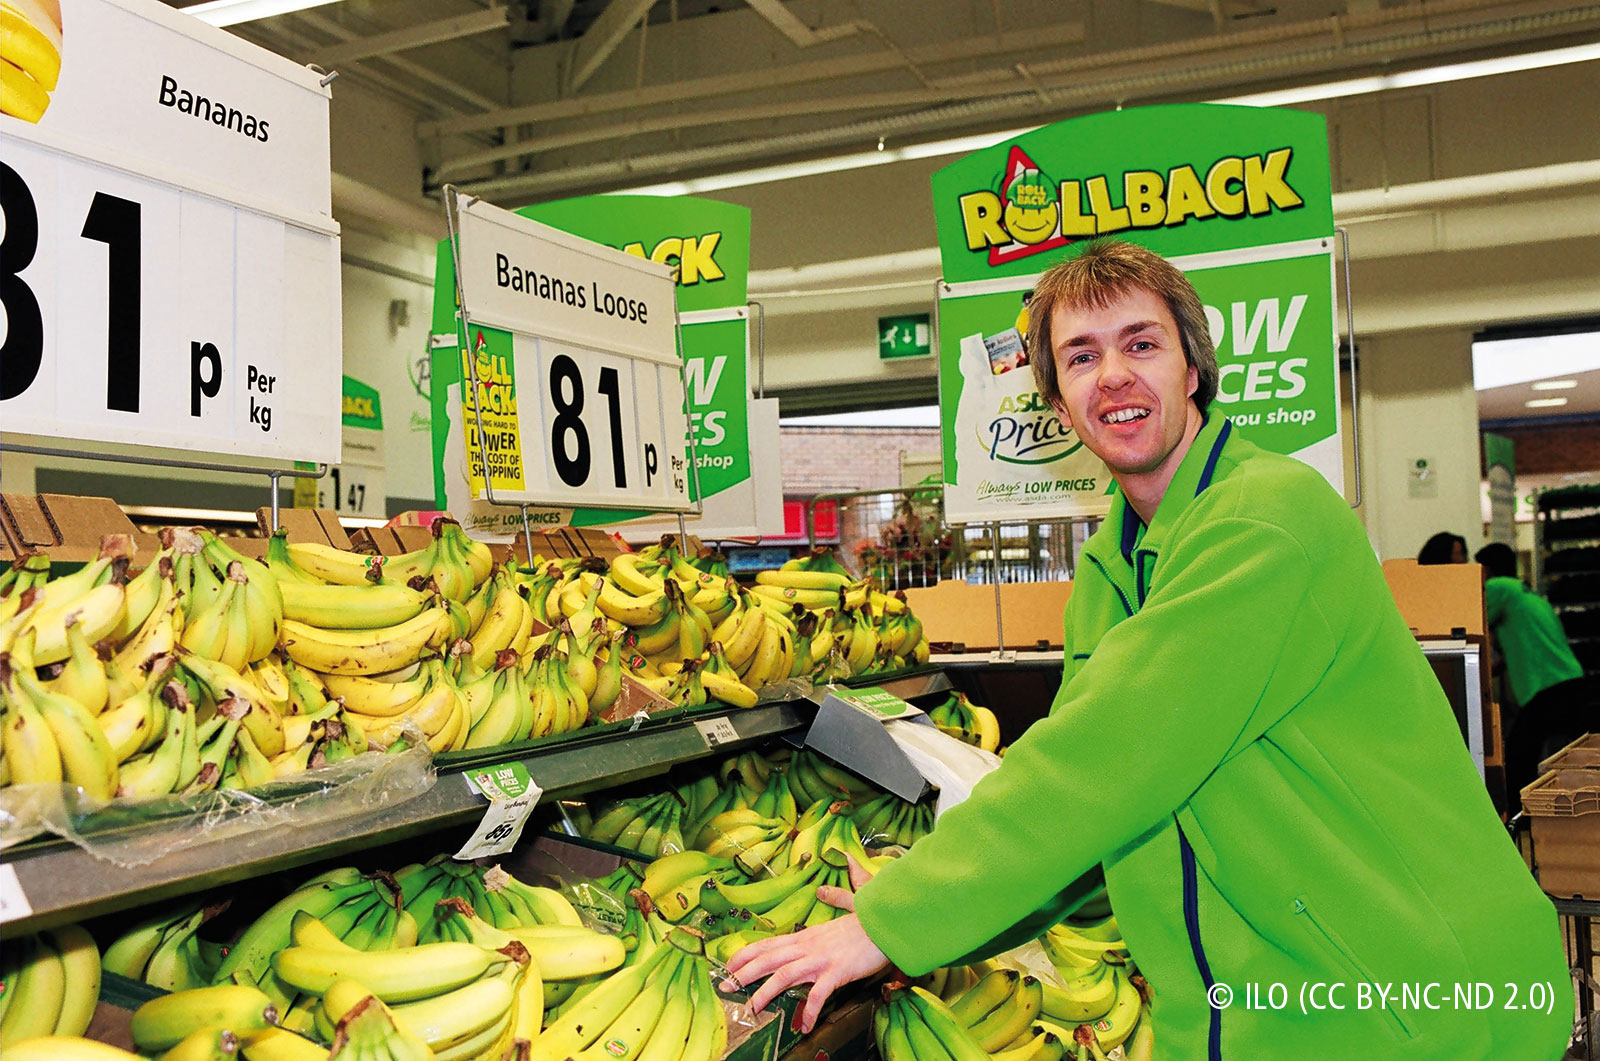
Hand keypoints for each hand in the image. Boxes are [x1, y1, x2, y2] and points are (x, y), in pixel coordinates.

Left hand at [720, 857, 888, 1032]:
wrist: (889, 923)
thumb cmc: (869, 920)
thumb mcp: (848, 907)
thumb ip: (834, 898)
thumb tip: (824, 890)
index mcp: (807, 935)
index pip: (769, 943)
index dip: (747, 954)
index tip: (728, 964)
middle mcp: (808, 946)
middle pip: (769, 959)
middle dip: (743, 972)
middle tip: (724, 986)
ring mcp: (821, 959)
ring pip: (784, 975)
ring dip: (765, 992)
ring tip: (752, 1008)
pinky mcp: (837, 972)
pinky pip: (819, 995)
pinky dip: (810, 1011)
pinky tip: (805, 1026)